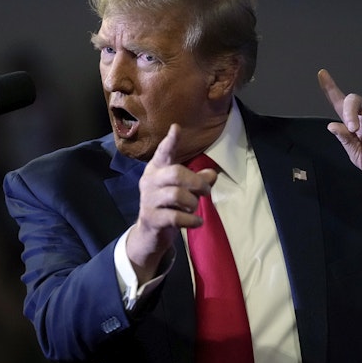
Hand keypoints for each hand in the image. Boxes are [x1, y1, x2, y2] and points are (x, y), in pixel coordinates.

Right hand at [125, 124, 216, 281]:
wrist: (149, 234)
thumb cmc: (168, 206)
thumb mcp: (183, 191)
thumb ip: (197, 180)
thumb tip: (212, 173)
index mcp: (156, 170)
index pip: (163, 152)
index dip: (170, 141)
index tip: (176, 128)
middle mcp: (149, 181)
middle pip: (175, 172)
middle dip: (196, 182)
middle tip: (206, 191)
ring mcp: (148, 200)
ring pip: (177, 195)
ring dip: (193, 202)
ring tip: (195, 208)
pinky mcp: (152, 219)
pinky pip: (176, 216)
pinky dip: (191, 219)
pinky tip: (197, 222)